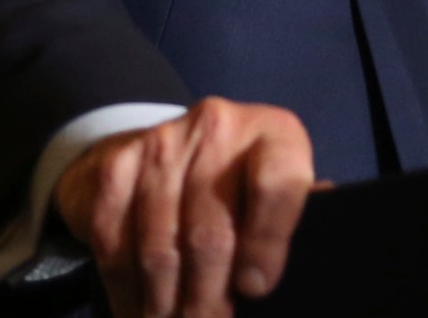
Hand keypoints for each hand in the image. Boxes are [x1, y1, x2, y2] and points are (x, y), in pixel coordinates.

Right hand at [54, 97, 317, 317]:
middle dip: (206, 299)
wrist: (176, 144)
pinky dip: (123, 287)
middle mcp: (218, 128)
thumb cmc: (248, 185)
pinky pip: (113, 237)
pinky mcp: (118, 163)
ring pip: (159, 244)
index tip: (255, 290)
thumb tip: (315, 260)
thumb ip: (297, 222)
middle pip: (208, 231)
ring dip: (163, 302)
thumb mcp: (284, 192)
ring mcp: (162, 143)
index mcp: (275, 136)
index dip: (266, 245)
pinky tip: (136, 311)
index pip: (276, 186)